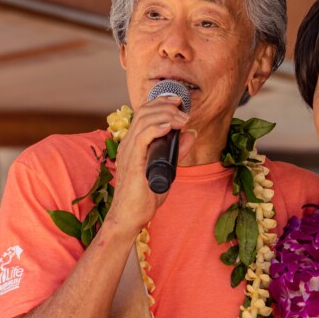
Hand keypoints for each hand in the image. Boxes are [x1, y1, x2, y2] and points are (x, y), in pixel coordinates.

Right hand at [106, 94, 194, 235]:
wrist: (130, 216)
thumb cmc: (144, 197)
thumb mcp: (167, 169)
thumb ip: (177, 151)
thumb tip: (190, 133)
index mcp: (134, 143)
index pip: (144, 113)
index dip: (160, 102)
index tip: (178, 101)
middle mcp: (128, 144)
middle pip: (144, 112)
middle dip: (166, 105)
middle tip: (183, 108)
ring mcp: (128, 152)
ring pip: (144, 121)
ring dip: (166, 115)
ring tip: (182, 119)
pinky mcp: (132, 162)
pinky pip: (142, 137)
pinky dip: (156, 128)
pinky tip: (169, 126)